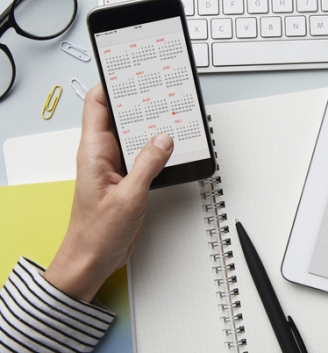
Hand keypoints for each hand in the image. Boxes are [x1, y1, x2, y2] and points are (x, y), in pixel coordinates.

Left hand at [43, 85, 173, 301]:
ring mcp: (116, 167)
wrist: (93, 260)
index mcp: (93, 152)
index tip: (133, 73)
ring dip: (153, 129)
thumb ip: (147, 165)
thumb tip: (163, 140)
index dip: (113, 84)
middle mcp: (103, 155)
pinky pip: (144, 156)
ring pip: (136, 136)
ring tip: (172, 118)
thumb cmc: (96, 234)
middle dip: (140, 103)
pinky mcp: (128, 180)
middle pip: (121, 116)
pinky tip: (172, 149)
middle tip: (162, 93)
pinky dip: (158, 150)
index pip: (97, 104)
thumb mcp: (127, 198)